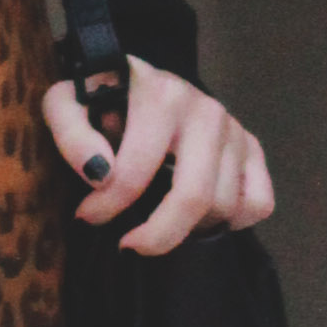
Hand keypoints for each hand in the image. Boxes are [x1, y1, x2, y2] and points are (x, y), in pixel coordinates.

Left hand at [43, 57, 273, 256]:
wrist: (137, 82)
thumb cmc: (101, 100)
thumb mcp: (67, 103)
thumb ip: (71, 133)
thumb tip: (98, 173)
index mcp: (161, 96)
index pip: (136, 171)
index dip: (107, 205)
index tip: (86, 215)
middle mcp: (206, 109)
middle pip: (195, 197)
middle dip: (158, 235)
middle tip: (129, 245)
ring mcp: (234, 130)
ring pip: (224, 206)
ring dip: (189, 227)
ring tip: (158, 219)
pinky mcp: (252, 148)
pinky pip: (258, 203)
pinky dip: (233, 221)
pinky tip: (199, 216)